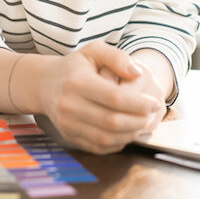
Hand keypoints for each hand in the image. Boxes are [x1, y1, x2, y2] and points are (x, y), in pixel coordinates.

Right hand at [40, 41, 163, 153]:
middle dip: (138, 121)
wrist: (45, 84)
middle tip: (152, 115)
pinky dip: (117, 143)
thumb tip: (138, 73)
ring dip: (130, 134)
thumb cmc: (75, 66)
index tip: (154, 102)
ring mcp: (67, 124)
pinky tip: (128, 132)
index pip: (114, 97)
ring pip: (106, 138)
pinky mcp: (69, 137)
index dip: (138, 103)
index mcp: (77, 81)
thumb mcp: (94, 50)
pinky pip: (98, 147)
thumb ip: (117, 57)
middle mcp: (69, 105)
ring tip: (142, 124)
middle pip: (111, 121)